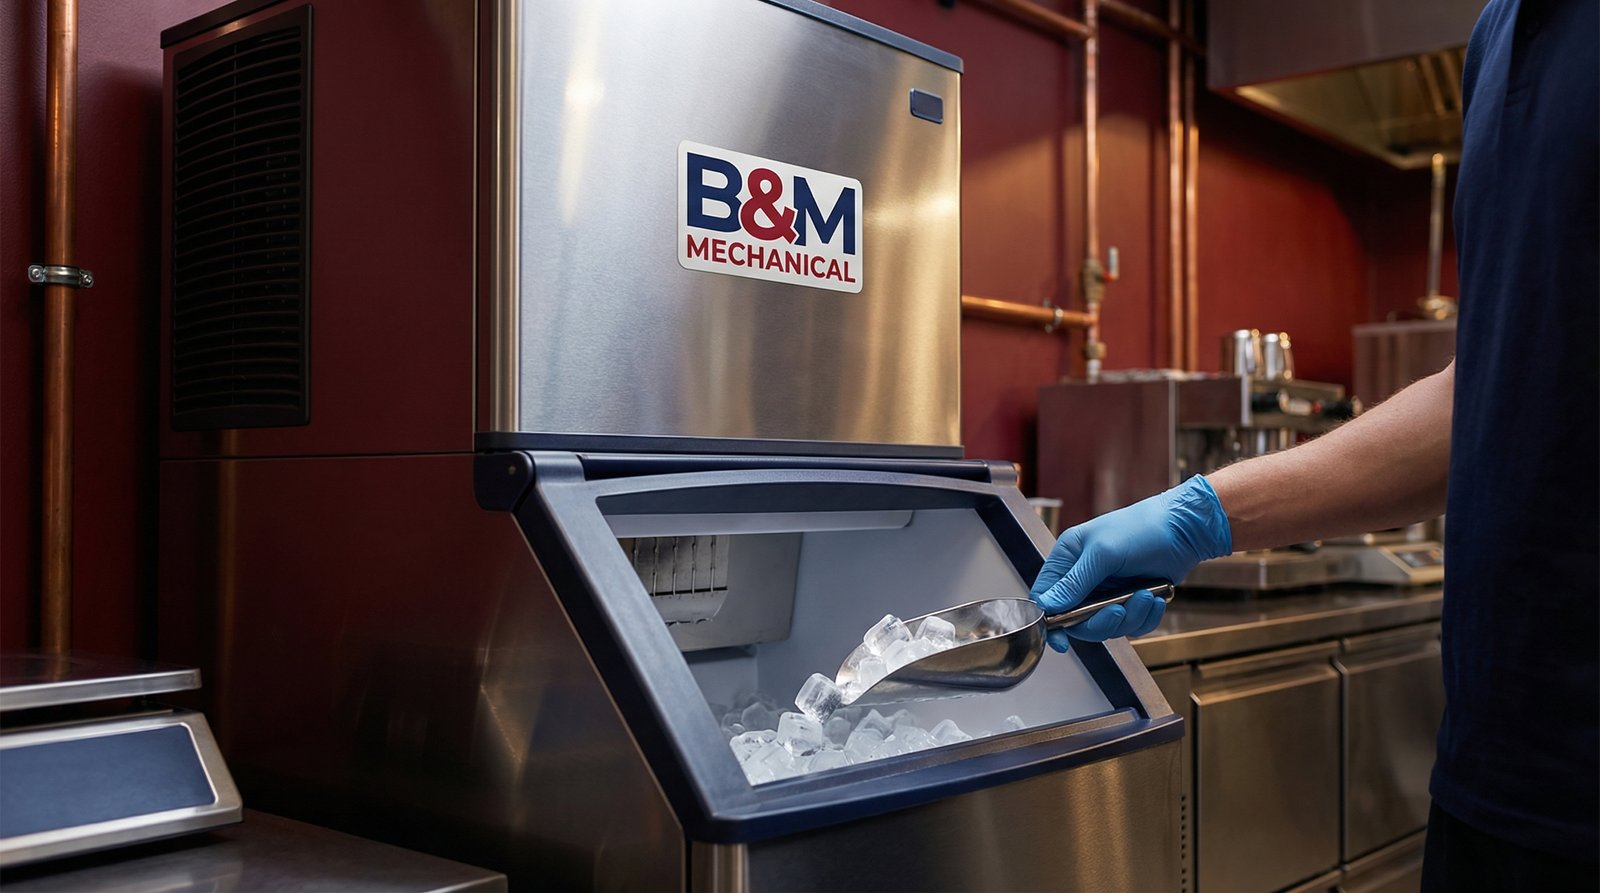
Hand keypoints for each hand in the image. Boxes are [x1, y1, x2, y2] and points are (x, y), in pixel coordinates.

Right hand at [1030, 475, 1231, 651]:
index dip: (1050, 621)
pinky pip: (1130, 625)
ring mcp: (1107, 591)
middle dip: (1101, 621)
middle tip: (1119, 610)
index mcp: (1068, 559)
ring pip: (1106, 626)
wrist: (1184, 530)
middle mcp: (1084, 578)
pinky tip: (1155, 598)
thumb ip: (1074, 583)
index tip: (1061, 640)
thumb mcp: (1103, 554)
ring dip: (1130, 617)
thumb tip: (1048, 606)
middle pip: (1078, 620)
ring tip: (1145, 595)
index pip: (1046, 597)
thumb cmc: (1142, 528)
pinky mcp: (1130, 601)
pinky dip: (1145, 617)